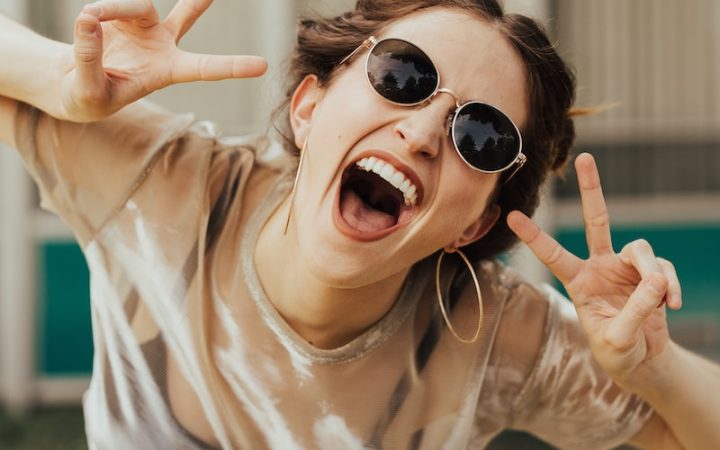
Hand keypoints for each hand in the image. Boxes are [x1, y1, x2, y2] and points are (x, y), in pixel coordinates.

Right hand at [59, 0, 267, 120]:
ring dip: (111, 9)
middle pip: (187, 16)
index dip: (232, 66)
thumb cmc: (88, 97)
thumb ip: (89, 59)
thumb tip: (89, 20)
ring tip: (89, 18)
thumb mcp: (88, 91)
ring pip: (137, 5)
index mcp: (167, 72)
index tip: (262, 66)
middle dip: (200, 0)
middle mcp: (162, 45)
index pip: (204, 68)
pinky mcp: (122, 13)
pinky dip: (98, 10)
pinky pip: (111, 4)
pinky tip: (87, 20)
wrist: (73, 83)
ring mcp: (144, 26)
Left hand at [507, 153, 681, 390]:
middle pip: (597, 220)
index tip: (512, 216)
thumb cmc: (617, 351)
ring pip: (641, 249)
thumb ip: (634, 311)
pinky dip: (670, 286)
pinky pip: (663, 269)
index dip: (534, 236)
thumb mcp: (616, 339)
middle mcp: (599, 267)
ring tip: (661, 299)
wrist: (642, 360)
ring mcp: (626, 267)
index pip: (552, 255)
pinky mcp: (651, 273)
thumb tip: (656, 280)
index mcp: (577, 282)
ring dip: (653, 273)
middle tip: (586, 157)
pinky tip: (671, 306)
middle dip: (591, 189)